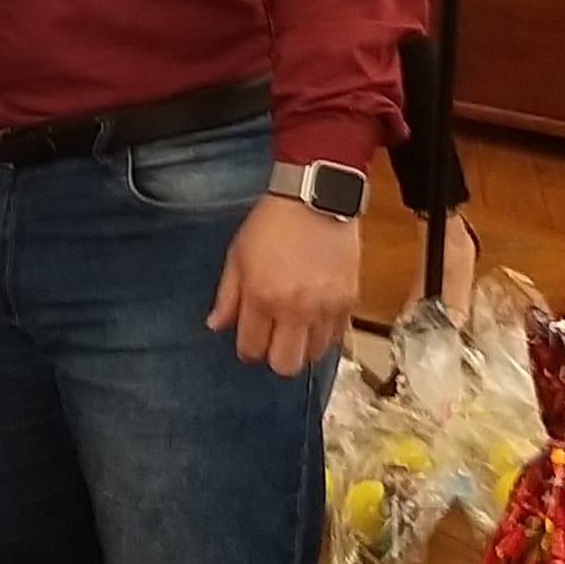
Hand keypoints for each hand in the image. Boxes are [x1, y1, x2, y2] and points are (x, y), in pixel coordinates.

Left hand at [206, 194, 359, 376]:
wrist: (314, 198)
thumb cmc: (272, 222)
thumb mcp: (238, 254)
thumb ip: (227, 295)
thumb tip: (215, 325)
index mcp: (262, 297)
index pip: (251, 349)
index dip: (247, 350)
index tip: (249, 343)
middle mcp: (294, 309)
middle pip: (285, 365)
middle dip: (274, 357)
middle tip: (273, 340)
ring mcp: (325, 308)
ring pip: (315, 357)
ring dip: (302, 347)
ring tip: (296, 327)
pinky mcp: (349, 302)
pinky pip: (337, 338)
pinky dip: (325, 334)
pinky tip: (316, 317)